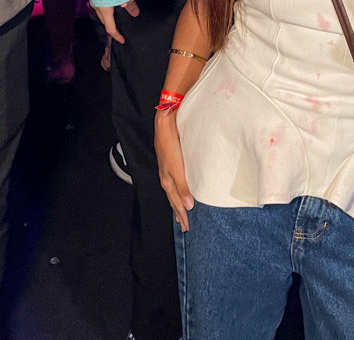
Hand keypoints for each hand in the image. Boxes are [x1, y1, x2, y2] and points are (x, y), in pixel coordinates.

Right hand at [154, 109, 193, 231]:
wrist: (164, 125)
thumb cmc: (170, 145)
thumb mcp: (177, 168)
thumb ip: (182, 186)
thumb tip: (189, 206)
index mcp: (168, 181)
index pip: (176, 203)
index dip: (182, 215)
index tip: (187, 227)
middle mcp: (166, 178)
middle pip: (173, 200)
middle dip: (179, 213)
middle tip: (185, 227)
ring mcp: (167, 171)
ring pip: (173, 193)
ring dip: (177, 205)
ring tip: (181, 215)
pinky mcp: (170, 163)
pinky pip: (174, 184)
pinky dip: (177, 193)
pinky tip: (180, 191)